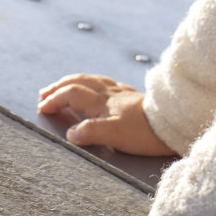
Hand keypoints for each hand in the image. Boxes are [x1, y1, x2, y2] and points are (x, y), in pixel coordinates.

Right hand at [37, 73, 175, 156]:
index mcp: (101, 101)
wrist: (174, 123)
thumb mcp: (114, 134)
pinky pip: (107, 84)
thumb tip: (70, 133)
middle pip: (78, 82)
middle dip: (58, 87)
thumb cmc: (144, 132)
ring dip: (73, 82)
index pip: (70, 95)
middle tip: (44, 94)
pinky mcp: (133, 97)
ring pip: (92, 80)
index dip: (54, 100)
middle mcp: (109, 93)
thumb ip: (90, 132)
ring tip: (64, 86)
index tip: (42, 108)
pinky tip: (99, 88)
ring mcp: (121, 93)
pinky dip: (94, 84)